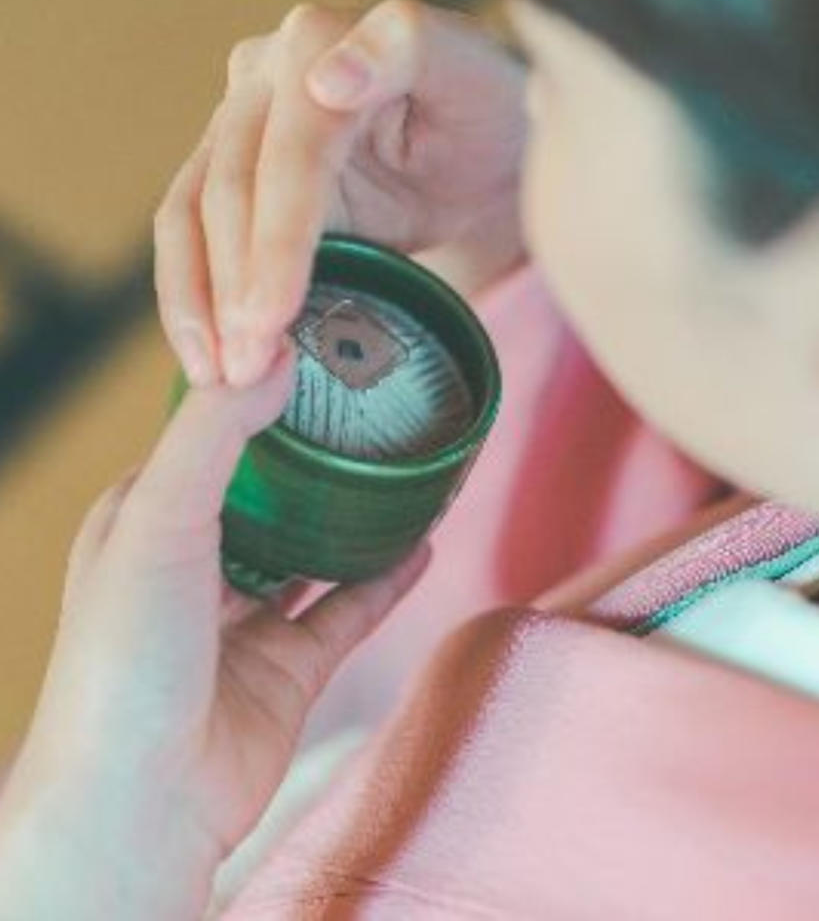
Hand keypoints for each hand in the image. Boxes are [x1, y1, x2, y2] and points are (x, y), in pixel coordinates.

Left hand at [0, 343, 430, 920]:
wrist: (142, 803)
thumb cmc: (125, 656)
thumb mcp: (158, 516)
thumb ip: (215, 432)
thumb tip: (274, 350)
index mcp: (145, 521)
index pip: (202, 439)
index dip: (249, 397)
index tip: (306, 355)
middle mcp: (193, 567)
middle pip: (265, 493)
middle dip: (311, 455)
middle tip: (368, 403)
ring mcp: (242, 622)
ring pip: (311, 551)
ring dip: (353, 515)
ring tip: (404, 466)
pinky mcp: (286, 670)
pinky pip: (347, 612)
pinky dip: (385, 579)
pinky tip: (423, 541)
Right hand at [154, 0, 526, 388]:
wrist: (481, 150)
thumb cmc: (490, 115)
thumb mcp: (477, 76)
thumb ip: (407, 52)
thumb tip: (325, 82)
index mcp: (317, 40)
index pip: (289, 155)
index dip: (275, 241)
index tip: (270, 319)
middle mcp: (261, 75)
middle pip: (228, 191)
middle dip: (234, 289)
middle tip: (244, 372)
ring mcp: (237, 124)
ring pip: (190, 216)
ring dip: (198, 303)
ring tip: (219, 375)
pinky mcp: (230, 175)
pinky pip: (192, 237)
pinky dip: (192, 298)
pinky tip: (206, 356)